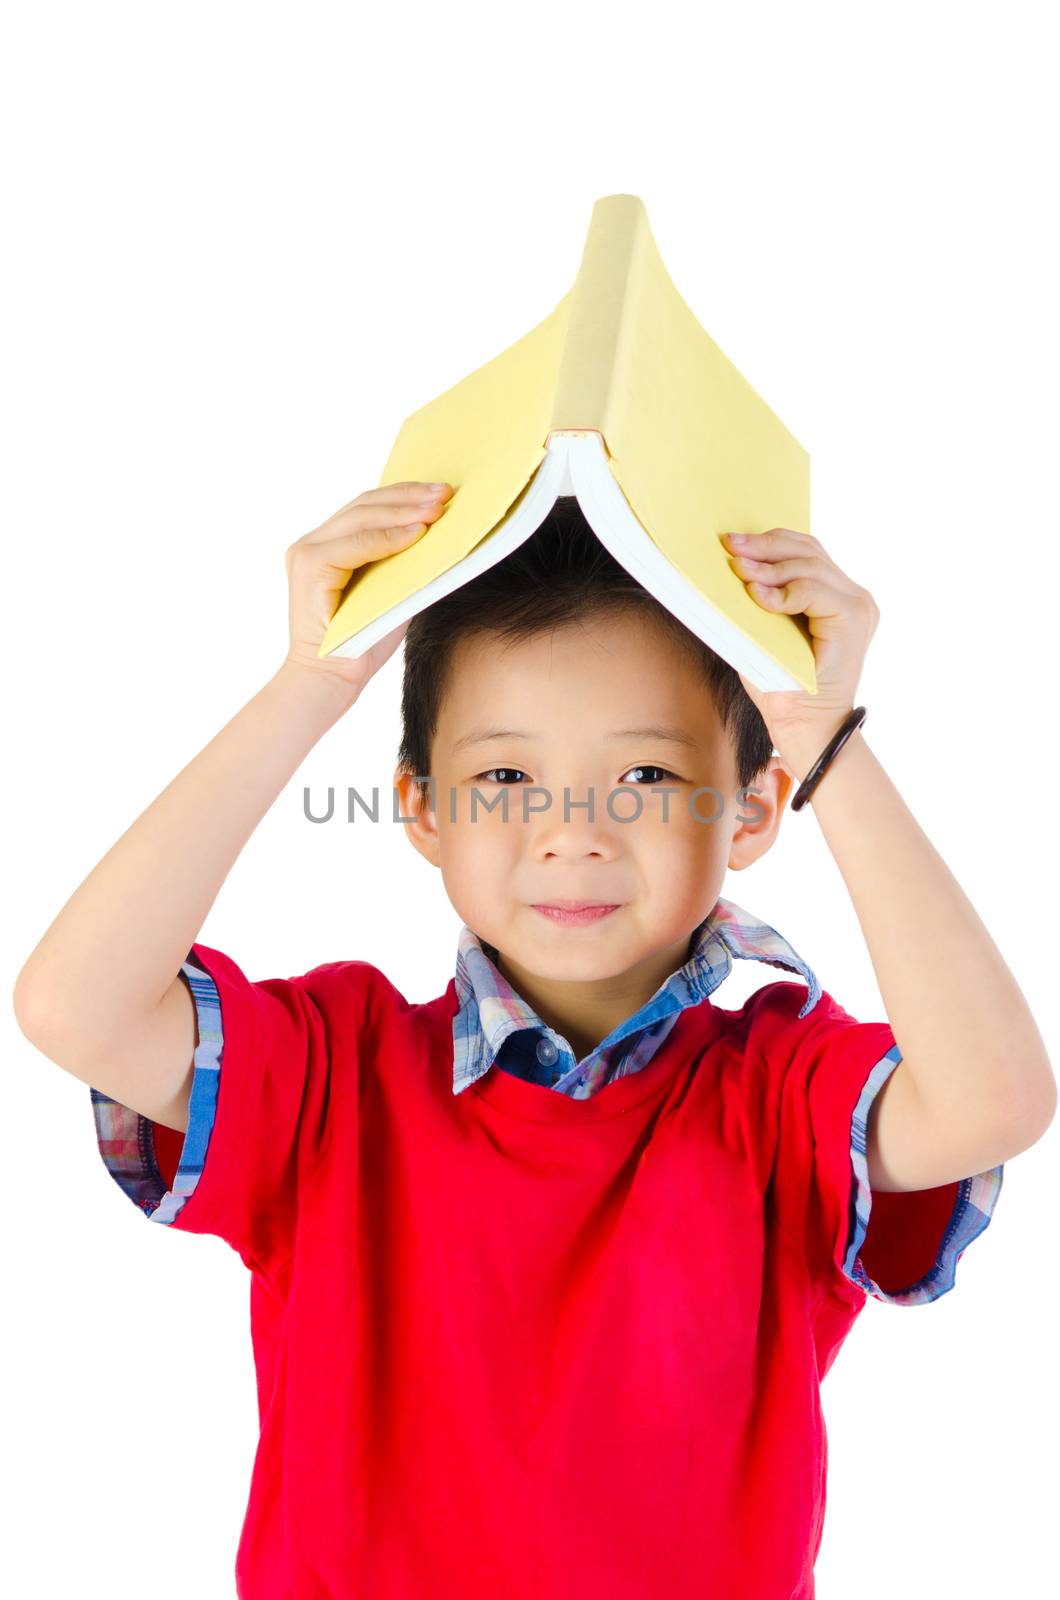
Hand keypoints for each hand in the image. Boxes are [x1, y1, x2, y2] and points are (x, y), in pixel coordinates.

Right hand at [283, 480, 452, 695]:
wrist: (332, 680)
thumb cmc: (362, 643)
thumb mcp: (392, 593)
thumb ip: (403, 562)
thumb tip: (440, 533)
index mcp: (327, 545)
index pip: (367, 507)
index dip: (405, 495)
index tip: (442, 492)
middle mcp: (311, 543)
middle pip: (364, 505)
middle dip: (409, 497)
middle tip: (445, 494)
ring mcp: (306, 552)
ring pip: (361, 518)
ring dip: (403, 512)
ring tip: (437, 510)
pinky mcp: (310, 566)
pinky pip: (356, 544)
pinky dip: (388, 538)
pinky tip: (417, 534)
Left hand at [719, 526, 878, 759]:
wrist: (804, 728)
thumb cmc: (781, 686)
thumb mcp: (765, 632)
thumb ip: (763, 598)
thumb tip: (733, 564)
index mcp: (838, 597)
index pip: (807, 552)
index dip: (770, 542)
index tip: (733, 542)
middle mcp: (855, 597)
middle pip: (810, 551)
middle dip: (766, 546)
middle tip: (731, 546)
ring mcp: (859, 606)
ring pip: (811, 566)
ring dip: (770, 567)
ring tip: (739, 570)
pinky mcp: (853, 618)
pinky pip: (815, 590)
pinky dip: (783, 591)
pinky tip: (758, 596)